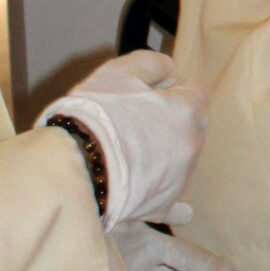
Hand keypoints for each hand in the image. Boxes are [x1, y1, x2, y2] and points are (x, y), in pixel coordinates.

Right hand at [38, 50, 206, 229]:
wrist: (74, 168)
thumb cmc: (96, 114)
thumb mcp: (119, 72)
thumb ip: (152, 64)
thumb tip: (170, 71)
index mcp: (188, 112)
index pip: (194, 95)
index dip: (170, 93)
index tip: (144, 97)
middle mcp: (192, 147)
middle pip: (188, 130)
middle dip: (168, 124)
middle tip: (130, 124)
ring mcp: (179, 180)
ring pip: (177, 162)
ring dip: (161, 155)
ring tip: (124, 154)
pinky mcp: (162, 206)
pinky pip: (171, 200)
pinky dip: (163, 195)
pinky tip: (153, 194)